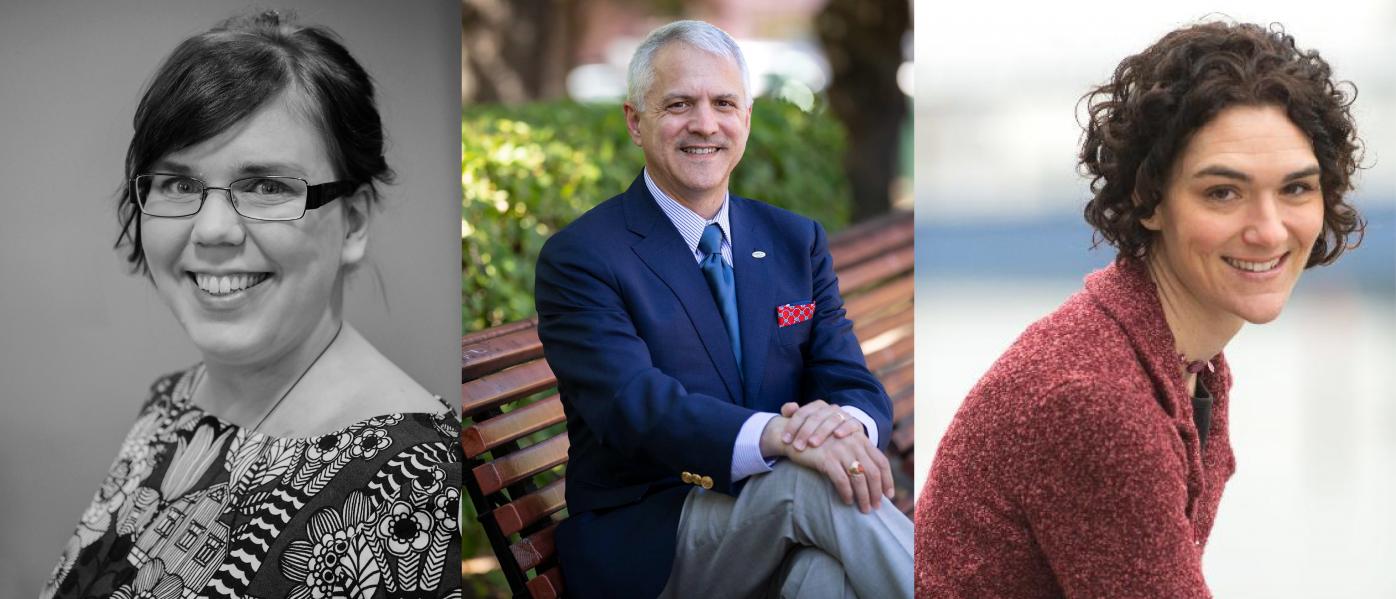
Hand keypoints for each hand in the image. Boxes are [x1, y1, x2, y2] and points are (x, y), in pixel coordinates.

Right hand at [762, 415, 893, 512]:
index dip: (887, 479)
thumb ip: (856, 454)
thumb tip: (870, 478)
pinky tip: (846, 501)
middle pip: (873, 472)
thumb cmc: (819, 443)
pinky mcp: (827, 458)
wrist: (794, 434)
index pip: (881, 461)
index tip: (889, 495)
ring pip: (859, 478)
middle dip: (876, 492)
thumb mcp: (841, 444)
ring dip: (863, 497)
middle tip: (875, 507)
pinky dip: (846, 493)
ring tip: (863, 509)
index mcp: (861, 439)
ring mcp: (841, 450)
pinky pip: (842, 480)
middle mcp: (854, 443)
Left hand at [779, 400, 862, 450]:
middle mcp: (830, 409)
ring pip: (832, 420)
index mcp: (817, 407)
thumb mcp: (805, 424)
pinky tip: (838, 435)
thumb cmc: (819, 431)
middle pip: (816, 417)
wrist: (844, 434)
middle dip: (805, 432)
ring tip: (813, 443)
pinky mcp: (855, 424)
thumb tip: (789, 408)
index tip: (786, 440)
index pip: (802, 413)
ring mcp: (843, 415)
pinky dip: (845, 428)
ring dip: (821, 432)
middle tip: (797, 446)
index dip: (792, 426)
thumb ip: (792, 414)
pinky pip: (851, 424)